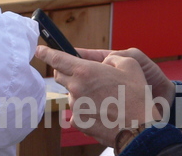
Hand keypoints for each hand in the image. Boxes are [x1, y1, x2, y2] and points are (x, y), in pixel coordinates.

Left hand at [36, 45, 158, 146]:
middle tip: (86, 78)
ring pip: (71, 95)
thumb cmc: (138, 98)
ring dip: (80, 94)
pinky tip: (100, 113)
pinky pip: (76, 113)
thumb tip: (104, 61)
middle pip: (60, 76)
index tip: (39, 50)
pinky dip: (85, 111)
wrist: (142, 130)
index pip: (56, 58)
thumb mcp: (130, 65)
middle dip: (68, 73)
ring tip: (103, 100)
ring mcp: (75, 107)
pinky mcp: (79, 123)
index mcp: (85, 71)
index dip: (46, 53)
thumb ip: (111, 58)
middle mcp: (76, 88)